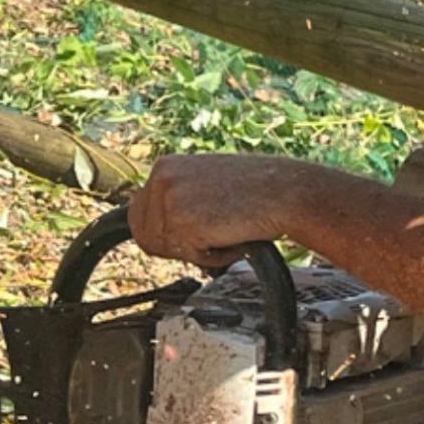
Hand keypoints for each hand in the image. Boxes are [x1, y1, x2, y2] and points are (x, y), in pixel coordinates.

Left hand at [127, 155, 301, 267]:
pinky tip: (232, 236)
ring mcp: (170, 198)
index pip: (138, 216)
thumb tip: (151, 228)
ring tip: (226, 230)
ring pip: (166, 249)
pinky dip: (212, 257)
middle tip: (210, 234)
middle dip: (175, 246)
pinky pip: (188, 256)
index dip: (164, 235)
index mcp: (165, 166)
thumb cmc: (254, 191)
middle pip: (144, 237)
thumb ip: (178, 198)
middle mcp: (161, 178)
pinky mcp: (182, 221)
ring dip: (198, 250)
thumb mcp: (204, 182)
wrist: (286, 191)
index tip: (190, 234)